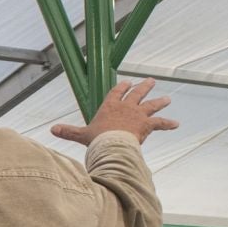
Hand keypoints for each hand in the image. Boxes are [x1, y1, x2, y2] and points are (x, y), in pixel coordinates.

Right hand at [51, 77, 177, 145]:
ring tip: (167, 98)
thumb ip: (68, 131)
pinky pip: (160, 123)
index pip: (116, 92)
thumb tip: (51, 129)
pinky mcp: (147, 124)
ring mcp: (138, 114)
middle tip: (150, 81)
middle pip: (136, 93)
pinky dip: (168, 124)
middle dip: (144, 87)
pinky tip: (176, 124)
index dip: (122, 87)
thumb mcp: (81, 135)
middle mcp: (125, 107)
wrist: (111, 145)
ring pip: (151, 104)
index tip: (127, 83)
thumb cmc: (96, 140)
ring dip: (159, 101)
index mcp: (109, 106)